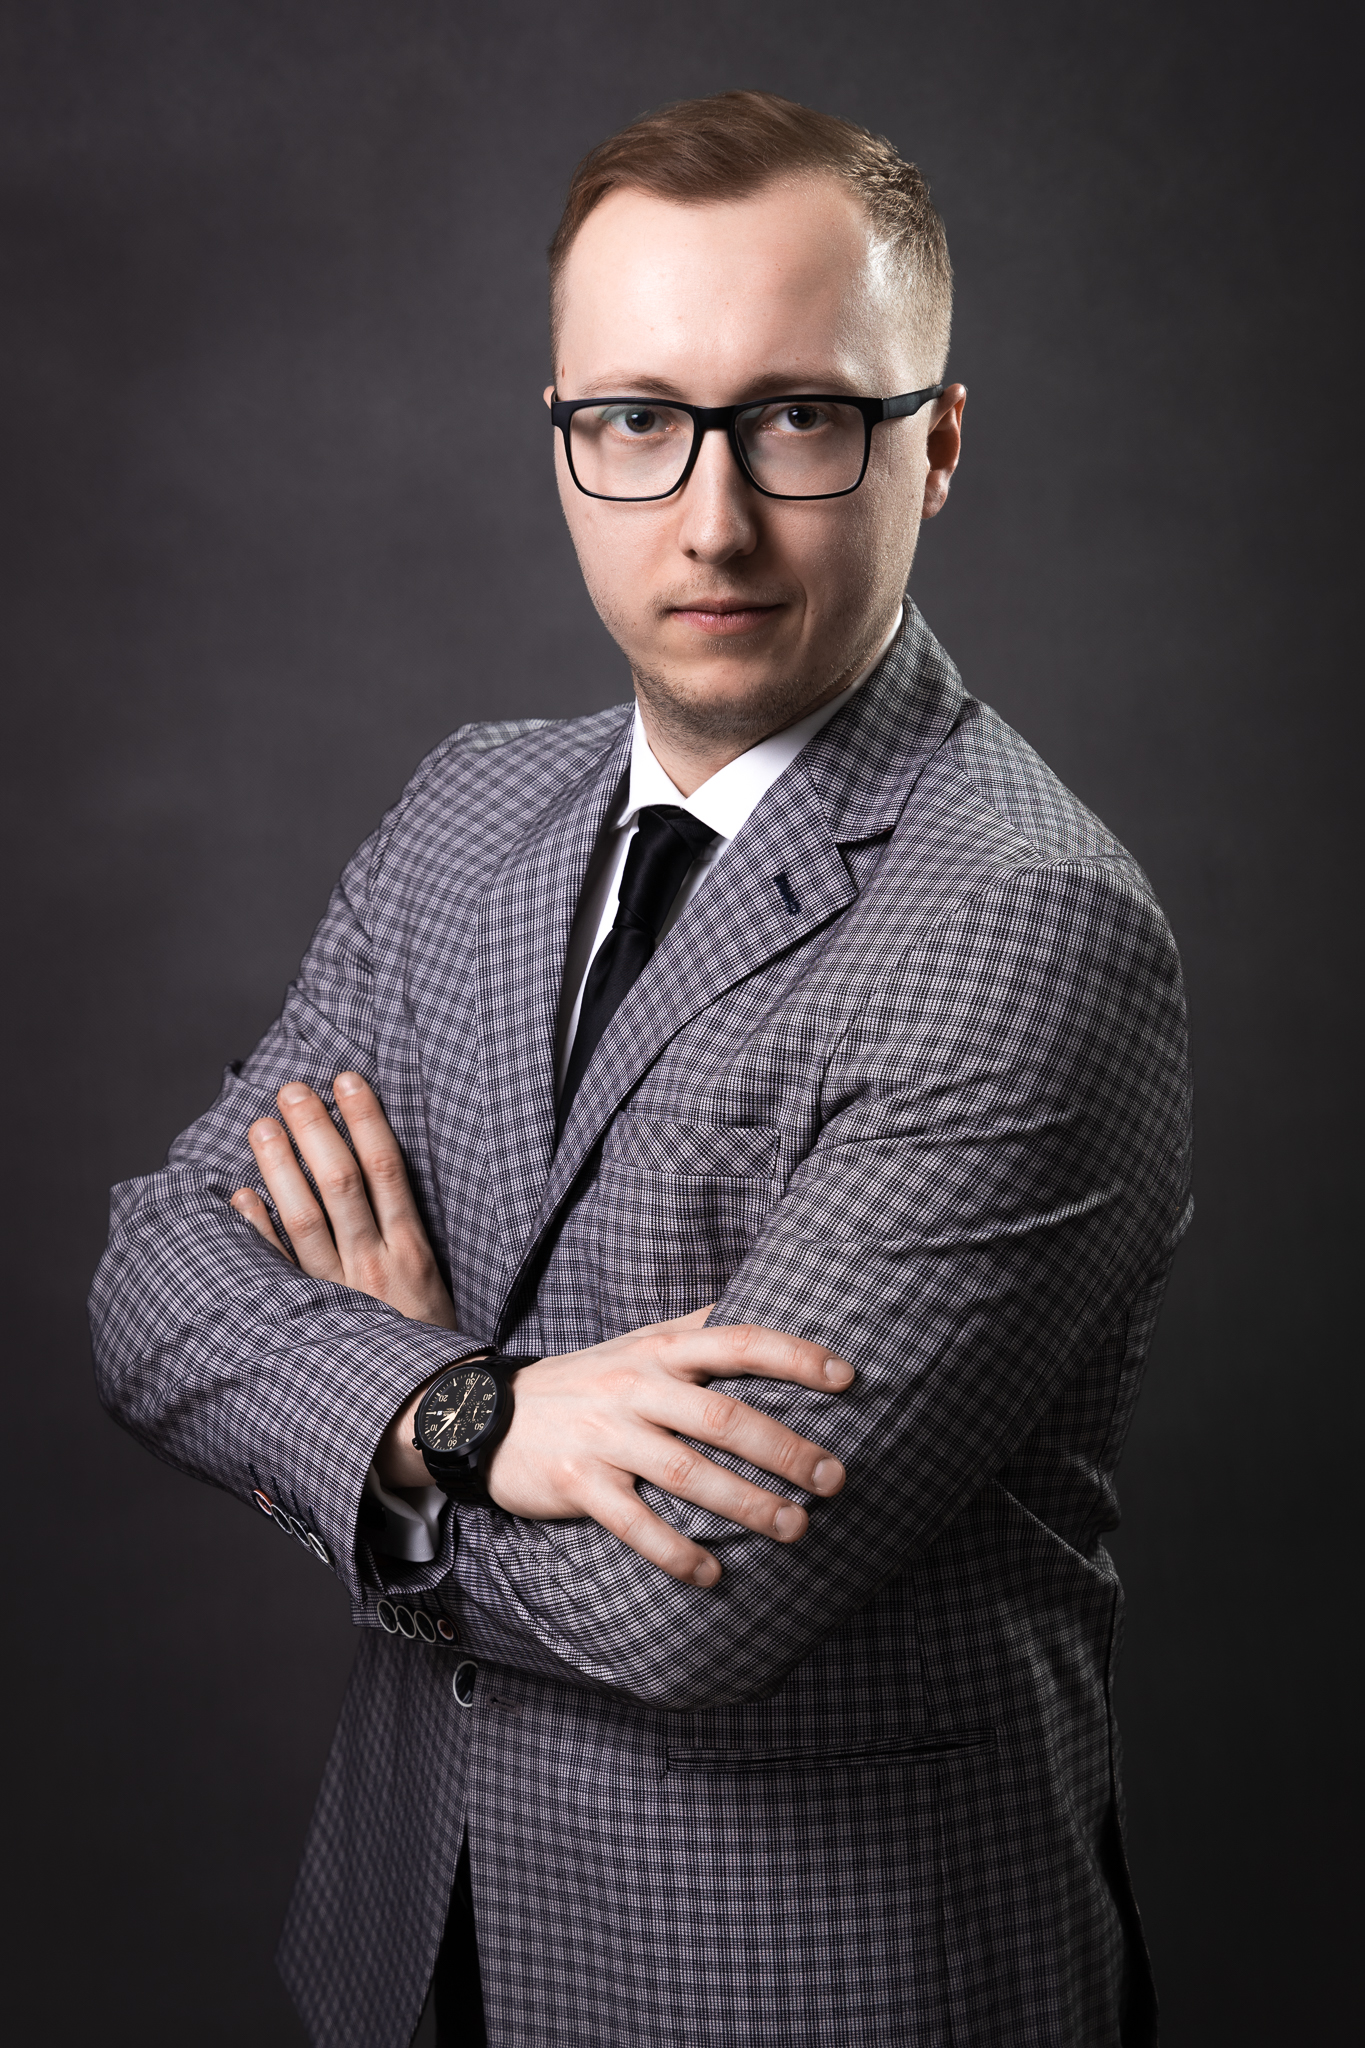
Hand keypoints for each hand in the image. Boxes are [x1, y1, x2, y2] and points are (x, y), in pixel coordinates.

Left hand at [229, 1073, 457, 1329]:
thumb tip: (379, 1172)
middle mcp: (373, 1266)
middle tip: (292, 1089)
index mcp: (411, 1251)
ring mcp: (339, 1293)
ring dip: (280, 1169)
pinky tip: (240, 1197)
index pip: (387, 1170)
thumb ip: (405, 1234)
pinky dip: (257, 1231)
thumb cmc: (432, 1341)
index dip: (366, 1120)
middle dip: (315, 1131)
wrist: (433, 1411)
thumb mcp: (435, 1281)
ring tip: (261, 1126)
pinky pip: (278, 1269)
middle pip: (341, 1184)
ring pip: (305, 1219)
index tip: (347, 1079)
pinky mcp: (313, 1318)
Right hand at [232, 1074, 854, 1580]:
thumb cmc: (585, 1382)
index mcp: (659, 1351)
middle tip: (836, 1478)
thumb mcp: (637, 1344)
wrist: (485, 1416)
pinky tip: (714, 1577)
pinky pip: (633, 1523)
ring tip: (796, 1530)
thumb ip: (697, 1330)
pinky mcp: (576, 1483)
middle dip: (786, 1449)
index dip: (795, 1356)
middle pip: (723, 1415)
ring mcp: (605, 1437)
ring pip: (687, 1473)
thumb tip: (769, 1300)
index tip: (849, 1379)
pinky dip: (676, 1553)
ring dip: (747, 1505)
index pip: (737, 1340)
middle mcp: (636, 1388)